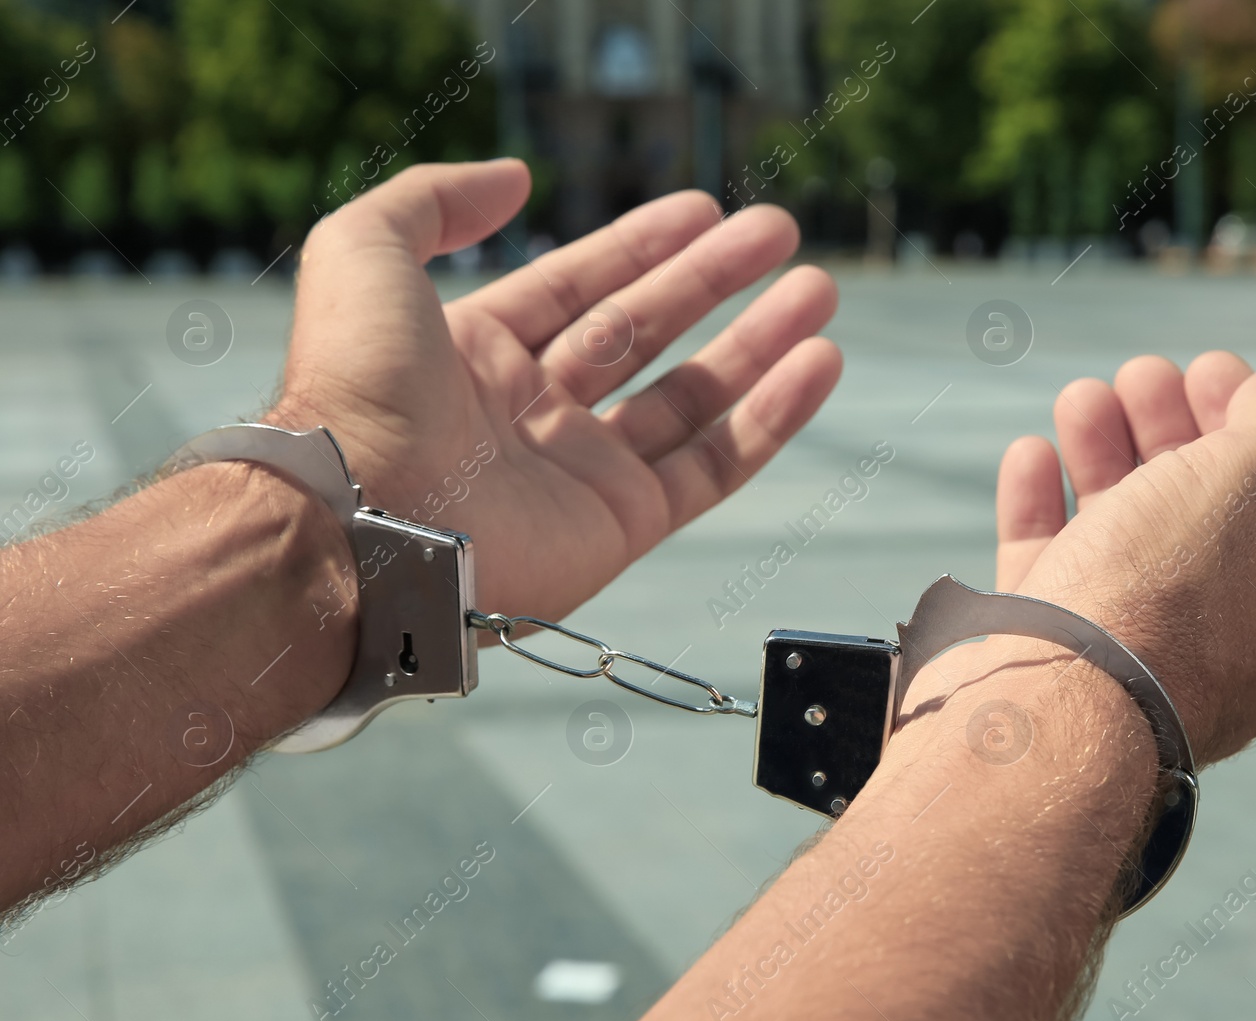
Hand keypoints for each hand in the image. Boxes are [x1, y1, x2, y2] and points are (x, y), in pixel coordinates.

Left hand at [271, 160, 840, 622]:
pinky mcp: (623, 525)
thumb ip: (431, 200)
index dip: (641, 246)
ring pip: (692, 398)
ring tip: (818, 292)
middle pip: (645, 333)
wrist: (364, 522)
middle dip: (713, 282)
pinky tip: (817, 364)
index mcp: (476, 354)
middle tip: (777, 236)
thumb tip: (516, 178)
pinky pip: (714, 465)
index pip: (578, 287)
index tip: (704, 211)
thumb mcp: (362, 252)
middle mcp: (534, 412)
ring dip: (758, 343)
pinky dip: (771, 418)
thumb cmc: (356, 388)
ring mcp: (582, 472)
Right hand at [914, 352, 1255, 765]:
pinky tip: (1032, 454)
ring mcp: (1131, 660)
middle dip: (1172, 432)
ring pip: (1123, 537)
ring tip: (1083, 395)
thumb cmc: (1151, 607)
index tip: (1214, 371)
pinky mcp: (1053, 658)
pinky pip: (1055, 569)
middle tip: (1143, 374)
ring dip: (1104, 455)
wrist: (1034, 715)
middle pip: (1204, 516)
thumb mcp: (1230, 490)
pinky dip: (1043, 507)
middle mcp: (1221, 655)